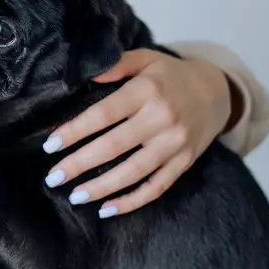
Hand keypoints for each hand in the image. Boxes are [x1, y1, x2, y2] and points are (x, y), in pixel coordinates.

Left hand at [44, 49, 233, 217]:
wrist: (217, 92)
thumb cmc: (171, 75)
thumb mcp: (146, 59)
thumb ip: (117, 64)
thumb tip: (86, 75)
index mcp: (147, 91)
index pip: (103, 114)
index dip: (75, 131)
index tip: (51, 146)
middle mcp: (162, 118)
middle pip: (114, 146)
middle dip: (80, 164)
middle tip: (53, 177)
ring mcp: (175, 144)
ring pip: (134, 172)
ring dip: (102, 187)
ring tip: (75, 196)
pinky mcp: (184, 162)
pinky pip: (156, 187)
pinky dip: (132, 201)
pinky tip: (107, 209)